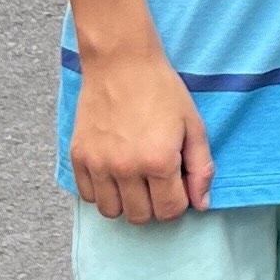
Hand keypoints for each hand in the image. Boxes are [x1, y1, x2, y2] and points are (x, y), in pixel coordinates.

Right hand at [68, 46, 209, 223]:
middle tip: (157, 180)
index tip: (177, 184)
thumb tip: (201, 204)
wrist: (121, 62)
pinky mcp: (78, 156)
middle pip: (140, 216)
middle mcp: (125, 168)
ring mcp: (98, 164)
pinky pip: (88, 195)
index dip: (179, 202)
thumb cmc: (162, 91)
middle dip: (154, 204)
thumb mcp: (193, 126)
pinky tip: (114, 172)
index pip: (169, 211)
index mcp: (158, 161)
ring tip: (135, 178)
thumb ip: (201, 168)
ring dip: (126, 202)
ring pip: (111, 211)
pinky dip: (102, 191)